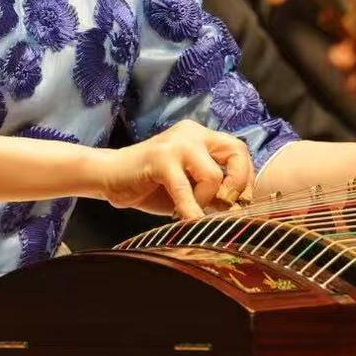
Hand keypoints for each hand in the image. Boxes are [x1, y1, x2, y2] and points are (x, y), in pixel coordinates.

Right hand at [96, 118, 254, 219]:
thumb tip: (238, 209)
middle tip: (226, 206)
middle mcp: (193, 134)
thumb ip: (213, 192)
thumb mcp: (189, 187)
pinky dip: (190, 211)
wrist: (109, 176)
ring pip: (213, 175)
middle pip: (236, 152)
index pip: (239, 150)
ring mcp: (176, 144)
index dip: (245, 178)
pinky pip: (185, 189)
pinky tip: (187, 222)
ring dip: (205, 201)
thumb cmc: (151, 185)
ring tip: (189, 210)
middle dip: (238, 184)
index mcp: (202, 137)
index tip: (240, 202)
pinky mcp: (160, 159)